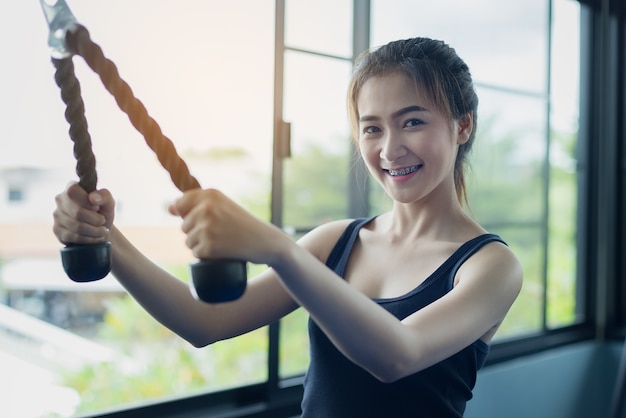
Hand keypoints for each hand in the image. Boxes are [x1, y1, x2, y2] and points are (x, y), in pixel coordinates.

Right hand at [52, 182, 114, 244]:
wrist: (100, 229)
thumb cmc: (103, 212)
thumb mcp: (108, 202)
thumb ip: (104, 196)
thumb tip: (93, 198)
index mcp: (71, 187)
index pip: (72, 192)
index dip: (88, 202)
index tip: (98, 207)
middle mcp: (60, 200)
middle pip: (77, 213)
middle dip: (96, 220)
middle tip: (103, 221)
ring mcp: (56, 216)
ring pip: (77, 227)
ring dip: (95, 231)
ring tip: (102, 231)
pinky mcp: (57, 230)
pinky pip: (74, 237)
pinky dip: (89, 239)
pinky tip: (95, 237)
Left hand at [168, 188, 284, 264]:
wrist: (265, 241)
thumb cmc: (243, 224)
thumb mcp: (223, 206)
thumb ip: (197, 204)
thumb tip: (168, 208)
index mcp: (210, 194)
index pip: (181, 204)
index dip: (190, 215)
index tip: (207, 220)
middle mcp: (207, 208)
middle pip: (184, 226)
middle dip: (198, 232)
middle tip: (221, 232)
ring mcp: (207, 228)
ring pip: (188, 241)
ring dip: (202, 245)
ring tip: (222, 241)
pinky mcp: (209, 246)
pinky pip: (195, 254)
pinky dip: (207, 256)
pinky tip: (222, 251)